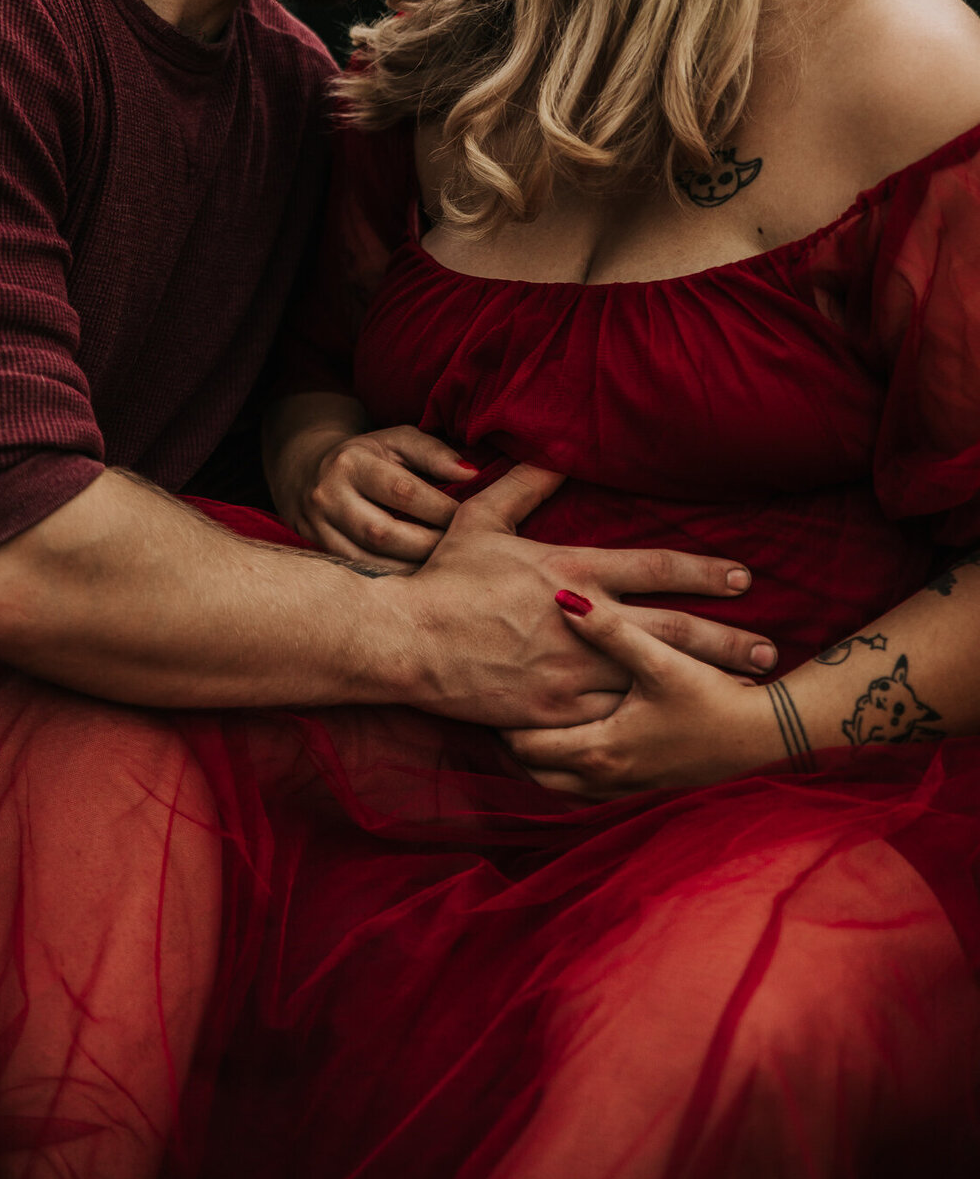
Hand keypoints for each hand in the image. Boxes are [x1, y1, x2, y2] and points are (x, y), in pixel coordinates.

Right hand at [296, 424, 477, 563]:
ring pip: (368, 560)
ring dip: (411, 569)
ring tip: (442, 569)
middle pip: (384, 532)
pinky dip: (389, 579)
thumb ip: (434, 454)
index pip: (403, 492)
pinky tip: (414, 580)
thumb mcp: (397, 441)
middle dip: (428, 545)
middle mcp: (328, 495)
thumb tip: (471, 475)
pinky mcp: (314, 549)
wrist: (306, 467)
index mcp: (352, 463)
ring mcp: (317, 526)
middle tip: (460, 551)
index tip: (470, 520)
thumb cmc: (367, 455)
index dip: (441, 509)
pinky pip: (356, 572)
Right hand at [393, 467, 776, 728]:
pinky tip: (684, 729)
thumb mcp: (480, 520)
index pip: (656, 567)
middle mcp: (585, 620)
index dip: (704, 572)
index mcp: (572, 570)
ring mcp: (573, 670)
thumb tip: (555, 449)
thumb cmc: (443, 579)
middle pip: (673, 628)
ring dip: (703, 680)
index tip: (743, 577)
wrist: (409, 641)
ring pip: (654, 675)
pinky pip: (613, 717)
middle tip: (770, 644)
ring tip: (745, 688)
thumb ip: (524, 484)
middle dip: (726, 636)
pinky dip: (650, 721)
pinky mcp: (557, 712)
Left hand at [503, 590, 783, 792]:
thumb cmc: (713, 698)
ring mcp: (623, 788)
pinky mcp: (642, 787)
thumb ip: (611, 630)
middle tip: (494, 704)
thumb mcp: (660, 659)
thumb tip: (566, 598)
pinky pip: (583, 786)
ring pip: (556, 783)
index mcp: (599, 748)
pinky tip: (567, 738)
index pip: (525, 744)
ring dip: (538, 757)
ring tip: (523, 719)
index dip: (500, 718)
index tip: (486, 688)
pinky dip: (565, 768)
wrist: (764, 738)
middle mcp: (604, 777)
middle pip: (532, 769)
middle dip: (512, 741)